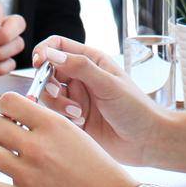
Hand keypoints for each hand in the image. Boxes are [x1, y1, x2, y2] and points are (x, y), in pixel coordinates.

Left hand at [0, 91, 137, 186]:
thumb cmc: (101, 172)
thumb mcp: (78, 135)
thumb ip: (49, 125)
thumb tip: (22, 117)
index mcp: (54, 125)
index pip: (8, 102)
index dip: (5, 108)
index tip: (9, 116)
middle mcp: (38, 146)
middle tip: (4, 138)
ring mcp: (28, 174)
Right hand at [31, 36, 170, 165]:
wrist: (146, 140)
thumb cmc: (135, 108)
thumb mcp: (108, 84)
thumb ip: (80, 67)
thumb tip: (51, 54)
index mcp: (91, 61)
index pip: (58, 46)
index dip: (44, 51)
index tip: (40, 63)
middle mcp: (81, 77)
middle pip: (48, 72)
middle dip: (49, 83)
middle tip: (59, 94)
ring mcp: (76, 98)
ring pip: (49, 95)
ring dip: (58, 104)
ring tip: (77, 113)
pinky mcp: (73, 118)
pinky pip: (54, 114)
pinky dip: (62, 117)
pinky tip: (80, 123)